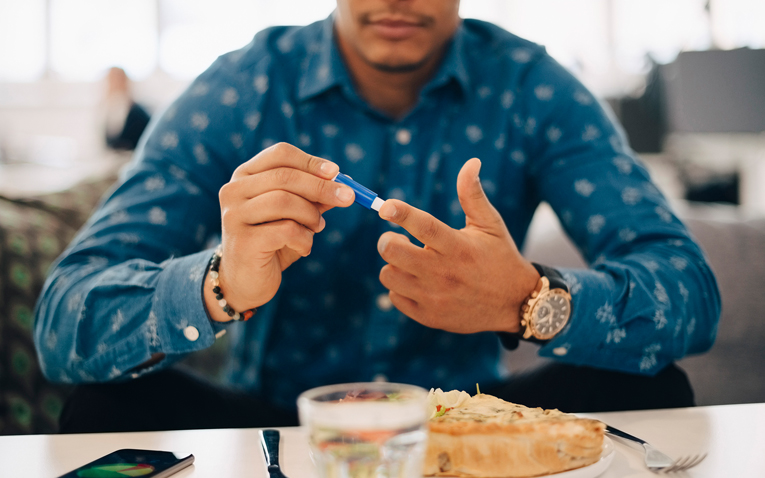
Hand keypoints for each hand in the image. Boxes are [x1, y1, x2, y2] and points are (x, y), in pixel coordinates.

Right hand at [206, 143, 354, 320]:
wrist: (245, 281)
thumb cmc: (272, 242)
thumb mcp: (295, 215)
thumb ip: (313, 197)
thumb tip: (345, 183)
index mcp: (245, 176)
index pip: (280, 154)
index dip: (311, 162)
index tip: (336, 172)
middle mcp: (233, 191)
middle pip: (285, 176)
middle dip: (322, 187)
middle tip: (348, 198)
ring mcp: (234, 215)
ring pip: (285, 201)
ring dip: (311, 215)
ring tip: (317, 228)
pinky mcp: (243, 241)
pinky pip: (286, 230)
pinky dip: (304, 238)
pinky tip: (304, 247)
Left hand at [376, 158, 539, 333]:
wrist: (515, 304)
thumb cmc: (499, 257)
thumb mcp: (491, 224)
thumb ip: (473, 194)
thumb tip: (472, 161)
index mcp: (458, 247)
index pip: (425, 227)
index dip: (402, 214)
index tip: (385, 206)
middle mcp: (444, 273)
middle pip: (394, 252)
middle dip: (388, 240)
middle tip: (394, 239)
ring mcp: (435, 297)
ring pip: (388, 275)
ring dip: (393, 265)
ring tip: (408, 262)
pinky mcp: (429, 316)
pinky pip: (394, 297)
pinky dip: (399, 288)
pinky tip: (416, 282)